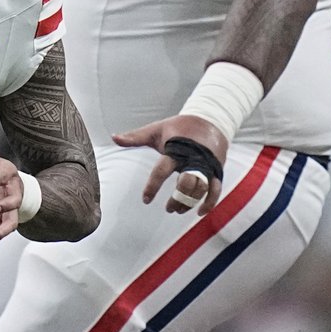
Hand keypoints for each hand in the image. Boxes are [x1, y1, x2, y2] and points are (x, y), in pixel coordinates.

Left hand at [112, 114, 228, 214]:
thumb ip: (135, 137)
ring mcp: (207, 165)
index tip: (145, 200)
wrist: (211, 118)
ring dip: (190, 202)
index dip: (153, 186)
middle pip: (187, 183)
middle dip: (178, 198)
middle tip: (168, 208)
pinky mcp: (217, 169)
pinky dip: (209, 203)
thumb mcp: (156, 129)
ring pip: (201, 189)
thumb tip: (113, 137)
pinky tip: (199, 212)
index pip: (162, 170)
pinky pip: (216, 189)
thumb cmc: (179, 126)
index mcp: (176, 150)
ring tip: (178, 210)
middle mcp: (193, 159)